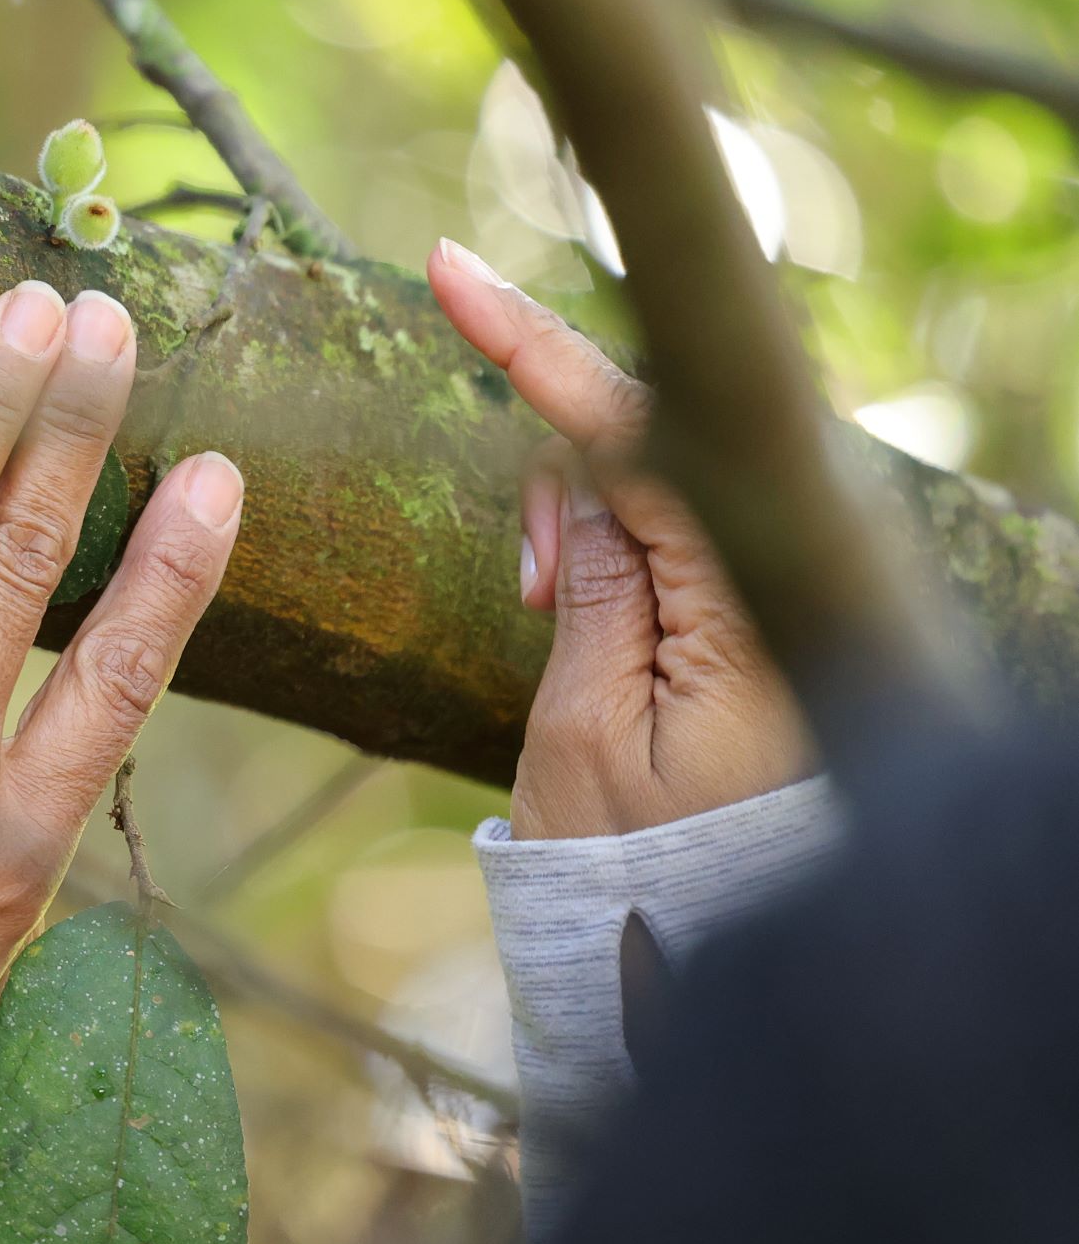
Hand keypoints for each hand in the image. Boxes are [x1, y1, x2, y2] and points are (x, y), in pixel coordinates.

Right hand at [426, 240, 808, 840]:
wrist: (719, 970)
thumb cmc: (649, 878)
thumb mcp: (587, 735)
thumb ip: (597, 581)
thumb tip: (583, 464)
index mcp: (756, 604)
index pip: (643, 432)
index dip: (539, 346)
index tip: (447, 273)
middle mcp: (797, 578)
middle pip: (660, 438)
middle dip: (565, 474)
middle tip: (526, 594)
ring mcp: (792, 591)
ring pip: (668, 478)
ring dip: (590, 520)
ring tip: (545, 619)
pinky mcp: (774, 610)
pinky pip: (689, 526)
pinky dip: (621, 545)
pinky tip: (578, 609)